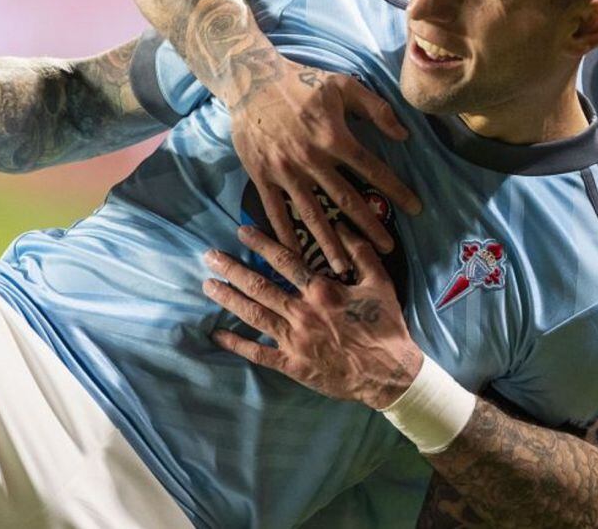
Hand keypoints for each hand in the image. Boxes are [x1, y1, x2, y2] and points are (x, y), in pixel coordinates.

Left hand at [204, 224, 422, 408]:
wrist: (389, 372)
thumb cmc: (385, 325)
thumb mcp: (380, 282)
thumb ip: (360, 252)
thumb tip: (343, 225)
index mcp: (322, 290)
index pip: (284, 260)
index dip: (261, 243)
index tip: (242, 231)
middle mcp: (302, 312)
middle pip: (260, 286)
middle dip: (232, 269)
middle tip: (209, 256)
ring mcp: (295, 340)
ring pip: (254, 315)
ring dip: (229, 299)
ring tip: (208, 285)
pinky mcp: (292, 365)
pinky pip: (259, 354)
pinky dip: (237, 344)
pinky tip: (218, 335)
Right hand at [229, 58, 420, 273]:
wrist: (251, 79)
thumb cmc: (302, 82)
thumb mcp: (343, 84)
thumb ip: (376, 109)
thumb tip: (404, 134)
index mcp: (334, 136)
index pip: (372, 169)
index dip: (396, 189)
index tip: (415, 208)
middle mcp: (311, 158)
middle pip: (345, 199)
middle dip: (368, 227)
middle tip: (387, 250)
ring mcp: (285, 170)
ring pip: (311, 213)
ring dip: (329, 242)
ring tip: (344, 267)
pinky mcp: (262, 176)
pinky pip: (276, 211)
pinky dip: (285, 235)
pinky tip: (296, 255)